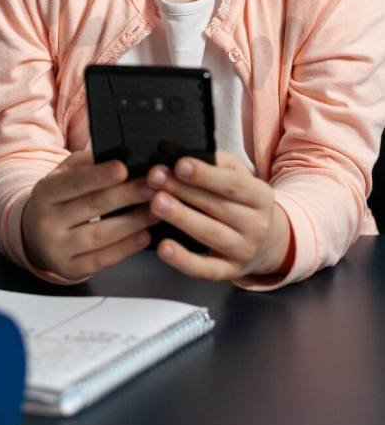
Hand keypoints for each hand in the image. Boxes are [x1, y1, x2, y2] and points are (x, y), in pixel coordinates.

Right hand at [21, 151, 157, 280]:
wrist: (35, 235)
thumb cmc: (58, 200)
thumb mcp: (62, 176)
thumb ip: (86, 164)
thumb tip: (117, 153)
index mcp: (44, 193)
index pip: (72, 183)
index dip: (98, 175)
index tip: (123, 168)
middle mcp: (46, 222)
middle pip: (91, 207)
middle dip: (126, 195)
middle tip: (153, 186)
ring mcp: (57, 249)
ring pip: (99, 236)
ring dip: (133, 222)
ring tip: (157, 210)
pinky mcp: (70, 270)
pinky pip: (102, 260)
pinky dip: (126, 248)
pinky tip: (144, 236)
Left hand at [146, 151, 293, 281]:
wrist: (269, 242)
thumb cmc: (243, 202)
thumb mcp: (241, 177)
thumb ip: (217, 163)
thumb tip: (183, 153)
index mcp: (261, 196)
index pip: (232, 184)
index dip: (205, 174)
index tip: (179, 164)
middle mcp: (256, 225)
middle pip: (217, 206)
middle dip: (183, 191)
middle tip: (155, 178)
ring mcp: (244, 251)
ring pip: (210, 234)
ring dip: (181, 218)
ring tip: (155, 203)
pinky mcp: (229, 272)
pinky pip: (205, 269)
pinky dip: (183, 260)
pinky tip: (164, 247)